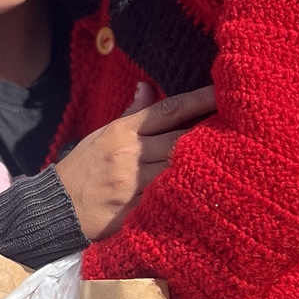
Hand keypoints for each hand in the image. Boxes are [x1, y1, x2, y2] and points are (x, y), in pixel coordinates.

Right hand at [57, 82, 217, 240]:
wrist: (57, 208)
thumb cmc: (83, 169)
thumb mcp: (102, 135)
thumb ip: (131, 115)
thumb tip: (147, 86)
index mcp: (122, 132)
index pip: (168, 110)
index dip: (198, 100)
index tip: (223, 93)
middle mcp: (129, 155)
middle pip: (180, 139)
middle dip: (210, 133)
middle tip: (241, 128)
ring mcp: (133, 184)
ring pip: (178, 170)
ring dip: (203, 166)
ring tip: (233, 160)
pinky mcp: (135, 211)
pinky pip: (168, 201)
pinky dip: (187, 196)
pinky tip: (208, 194)